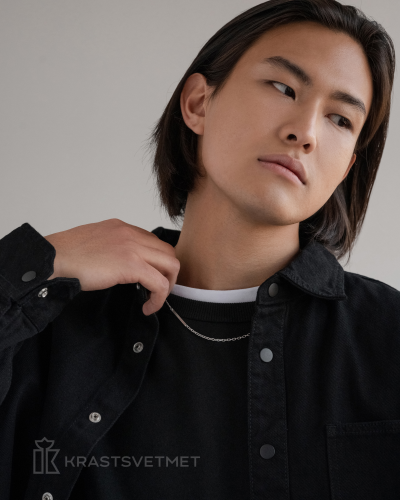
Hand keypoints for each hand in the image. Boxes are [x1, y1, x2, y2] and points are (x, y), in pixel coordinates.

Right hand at [44, 218, 179, 315]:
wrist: (53, 258)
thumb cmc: (66, 255)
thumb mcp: (96, 242)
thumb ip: (113, 248)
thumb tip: (121, 264)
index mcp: (122, 228)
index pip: (154, 243)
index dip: (157, 263)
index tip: (150, 279)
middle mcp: (131, 233)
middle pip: (168, 252)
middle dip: (168, 274)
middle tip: (156, 291)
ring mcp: (133, 247)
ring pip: (171, 265)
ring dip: (167, 286)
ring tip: (154, 300)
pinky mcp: (130, 264)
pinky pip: (159, 283)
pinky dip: (158, 298)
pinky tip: (147, 307)